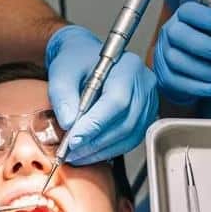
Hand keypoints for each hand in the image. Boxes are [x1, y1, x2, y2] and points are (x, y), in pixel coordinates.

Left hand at [46, 24, 158, 163]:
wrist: (84, 56)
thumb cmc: (76, 60)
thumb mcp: (62, 72)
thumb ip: (62, 95)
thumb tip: (69, 124)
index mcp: (128, 67)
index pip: (116, 101)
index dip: (95, 124)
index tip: (74, 140)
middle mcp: (144, 83)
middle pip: (125, 122)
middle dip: (95, 142)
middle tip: (71, 152)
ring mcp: (148, 100)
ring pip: (129, 134)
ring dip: (101, 150)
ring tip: (77, 155)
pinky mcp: (145, 115)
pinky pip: (131, 138)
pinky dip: (109, 148)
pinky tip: (91, 151)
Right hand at [152, 2, 210, 104]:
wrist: (195, 71)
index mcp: (184, 17)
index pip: (188, 11)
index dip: (204, 16)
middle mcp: (170, 33)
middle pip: (177, 34)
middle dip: (202, 45)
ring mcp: (164, 54)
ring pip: (176, 60)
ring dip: (202, 69)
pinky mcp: (165, 76)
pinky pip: (176, 81)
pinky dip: (196, 86)